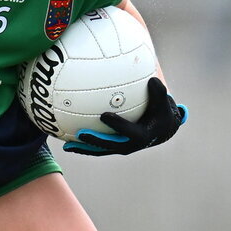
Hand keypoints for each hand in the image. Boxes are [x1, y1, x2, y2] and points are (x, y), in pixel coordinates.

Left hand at [63, 77, 187, 155]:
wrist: (161, 130)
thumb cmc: (161, 113)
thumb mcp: (163, 103)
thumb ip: (159, 92)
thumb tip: (153, 79)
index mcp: (141, 136)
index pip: (127, 131)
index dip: (116, 124)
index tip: (104, 115)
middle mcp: (129, 145)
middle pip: (109, 145)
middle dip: (95, 141)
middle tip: (81, 134)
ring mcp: (120, 148)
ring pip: (100, 150)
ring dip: (84, 148)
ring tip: (67, 146)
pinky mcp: (114, 147)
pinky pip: (97, 147)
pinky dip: (84, 145)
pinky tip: (68, 139)